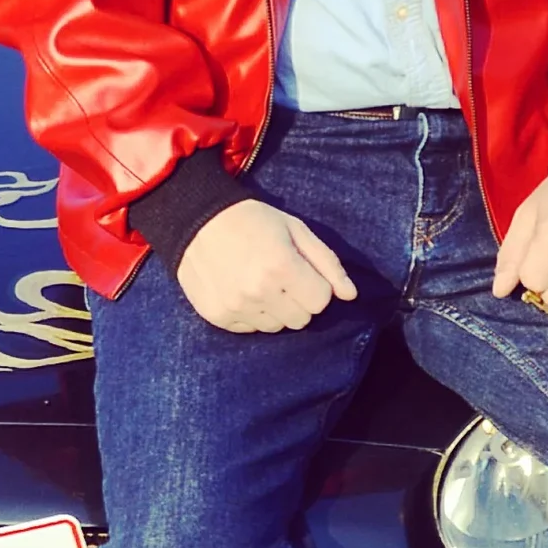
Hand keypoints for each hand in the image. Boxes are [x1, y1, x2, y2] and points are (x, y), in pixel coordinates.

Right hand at [175, 198, 356, 332]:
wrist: (196, 219)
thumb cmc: (253, 221)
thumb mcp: (296, 230)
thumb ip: (327, 263)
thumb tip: (350, 295)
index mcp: (282, 266)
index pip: (321, 301)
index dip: (315, 286)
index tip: (300, 270)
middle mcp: (259, 291)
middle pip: (302, 319)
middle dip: (298, 300)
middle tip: (280, 277)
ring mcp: (236, 306)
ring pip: (277, 327)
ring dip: (275, 309)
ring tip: (259, 282)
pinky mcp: (218, 316)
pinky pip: (251, 328)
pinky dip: (252, 314)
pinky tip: (240, 289)